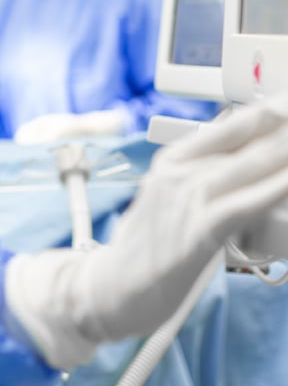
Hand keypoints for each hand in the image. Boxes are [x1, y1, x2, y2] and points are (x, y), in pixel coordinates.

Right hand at [3, 95, 287, 369]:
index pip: (227, 126)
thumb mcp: (168, 199)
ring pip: (248, 167)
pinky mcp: (199, 231)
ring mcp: (186, 199)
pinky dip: (273, 189)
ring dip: (283, 152)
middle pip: (244, 142)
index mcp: (171, 159)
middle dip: (280, 131)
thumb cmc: (146, 246)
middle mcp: (178, 172)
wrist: (114, 284)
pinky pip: (245, 204)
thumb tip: (242, 163)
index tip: (283, 102)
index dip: (264, 112)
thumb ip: (200, 177)